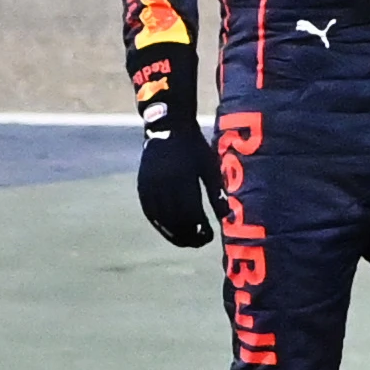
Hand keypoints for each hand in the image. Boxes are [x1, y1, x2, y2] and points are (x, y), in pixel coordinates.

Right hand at [137, 131, 217, 247]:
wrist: (167, 127)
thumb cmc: (195, 148)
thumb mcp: (209, 166)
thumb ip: (217, 192)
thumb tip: (227, 217)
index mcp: (183, 178)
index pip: (191, 213)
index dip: (200, 229)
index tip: (210, 237)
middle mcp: (163, 184)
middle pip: (175, 220)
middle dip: (188, 235)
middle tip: (200, 243)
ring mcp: (149, 186)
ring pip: (161, 219)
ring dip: (174, 234)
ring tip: (188, 241)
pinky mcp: (142, 186)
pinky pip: (150, 212)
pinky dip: (160, 225)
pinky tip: (171, 232)